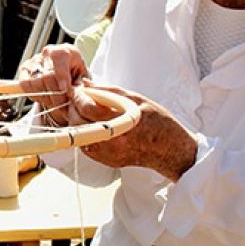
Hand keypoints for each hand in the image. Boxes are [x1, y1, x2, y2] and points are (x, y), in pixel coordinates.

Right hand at [15, 45, 96, 123]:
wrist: (66, 73)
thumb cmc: (76, 75)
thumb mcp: (84, 78)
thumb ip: (83, 84)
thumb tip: (81, 89)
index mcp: (65, 51)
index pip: (58, 59)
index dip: (61, 75)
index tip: (65, 89)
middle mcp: (47, 53)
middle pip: (47, 75)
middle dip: (56, 93)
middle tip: (63, 103)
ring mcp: (34, 61)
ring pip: (35, 82)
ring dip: (46, 96)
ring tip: (56, 101)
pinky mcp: (24, 70)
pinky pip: (25, 85)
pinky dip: (35, 94)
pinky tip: (45, 97)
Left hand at [71, 85, 197, 180]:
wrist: (170, 150)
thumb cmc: (158, 122)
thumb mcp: (138, 100)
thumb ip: (110, 91)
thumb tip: (87, 84)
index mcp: (122, 124)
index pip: (88, 108)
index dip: (78, 96)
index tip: (75, 89)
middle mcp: (114, 142)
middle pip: (79, 123)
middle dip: (74, 108)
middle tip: (78, 98)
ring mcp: (109, 155)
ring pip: (79, 136)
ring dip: (77, 121)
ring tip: (85, 109)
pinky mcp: (106, 161)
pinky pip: (86, 146)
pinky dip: (85, 133)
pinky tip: (93, 124)